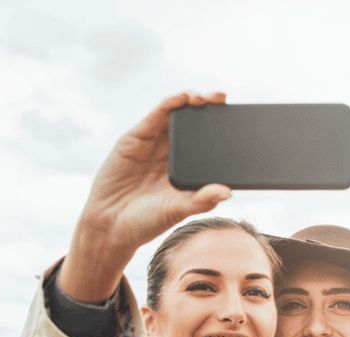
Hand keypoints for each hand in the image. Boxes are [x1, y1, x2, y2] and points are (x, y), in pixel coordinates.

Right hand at [58, 92, 232, 301]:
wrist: (110, 226)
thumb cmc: (145, 222)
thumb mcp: (177, 211)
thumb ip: (201, 201)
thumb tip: (228, 192)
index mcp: (186, 168)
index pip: (209, 141)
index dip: (222, 127)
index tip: (239, 120)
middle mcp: (171, 152)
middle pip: (194, 121)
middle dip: (210, 106)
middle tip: (223, 100)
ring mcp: (153, 143)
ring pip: (176, 114)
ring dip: (191, 100)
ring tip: (205, 97)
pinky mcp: (135, 138)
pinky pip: (155, 115)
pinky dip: (169, 104)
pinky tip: (182, 98)